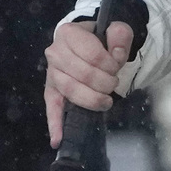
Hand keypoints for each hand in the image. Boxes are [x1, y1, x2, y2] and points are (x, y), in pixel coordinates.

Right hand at [43, 17, 131, 143]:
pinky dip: (55, 124)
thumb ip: (120, 35)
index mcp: (69, 33)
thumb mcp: (115, 30)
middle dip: (105, 83)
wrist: (86, 44)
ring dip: (92, 99)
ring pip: (71, 91)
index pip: (93, 55)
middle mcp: (55, 52)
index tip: (116, 67)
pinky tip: (58, 140)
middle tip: (113, 83)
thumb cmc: (99, 40)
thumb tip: (116, 53)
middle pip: (83, 75)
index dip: (111, 65)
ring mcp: (51, 73)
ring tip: (105, 101)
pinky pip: (51, 108)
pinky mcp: (50, 90)